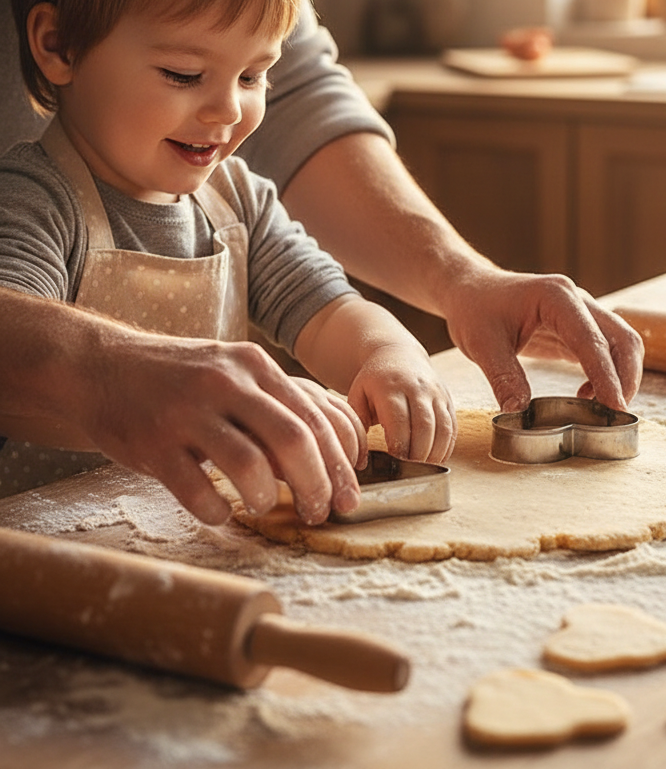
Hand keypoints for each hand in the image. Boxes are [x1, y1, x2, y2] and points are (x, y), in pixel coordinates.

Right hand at [55, 328, 366, 525]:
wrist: (103, 366)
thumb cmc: (185, 380)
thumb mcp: (236, 374)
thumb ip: (280, 405)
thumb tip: (334, 454)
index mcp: (255, 365)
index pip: (313, 417)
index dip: (338, 463)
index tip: (349, 494)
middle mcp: (226, 383)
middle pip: (292, 440)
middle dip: (316, 484)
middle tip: (320, 512)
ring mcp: (187, 413)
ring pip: (248, 464)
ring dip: (266, 496)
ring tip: (264, 506)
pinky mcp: (152, 444)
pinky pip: (195, 489)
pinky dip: (216, 510)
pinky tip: (221, 513)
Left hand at [345, 342, 456, 464]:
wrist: (399, 354)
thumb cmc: (375, 380)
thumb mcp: (358, 394)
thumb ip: (357, 423)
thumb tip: (360, 459)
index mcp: (391, 388)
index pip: (399, 421)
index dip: (399, 445)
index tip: (394, 460)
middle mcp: (417, 388)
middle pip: (424, 427)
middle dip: (418, 453)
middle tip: (408, 468)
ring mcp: (436, 393)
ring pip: (443, 428)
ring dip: (434, 452)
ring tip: (422, 467)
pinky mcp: (447, 399)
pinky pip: (452, 426)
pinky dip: (446, 446)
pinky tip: (435, 457)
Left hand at [440, 267, 643, 412]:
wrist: (471, 290)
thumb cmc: (475, 308)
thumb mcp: (482, 344)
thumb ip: (504, 377)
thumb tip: (520, 414)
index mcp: (556, 297)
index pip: (592, 340)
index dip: (607, 376)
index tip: (616, 408)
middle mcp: (577, 300)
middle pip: (622, 339)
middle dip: (626, 379)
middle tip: (615, 416)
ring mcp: (581, 312)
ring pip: (621, 344)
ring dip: (621, 378)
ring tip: (602, 411)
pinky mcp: (578, 328)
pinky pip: (605, 351)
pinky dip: (606, 376)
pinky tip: (584, 397)